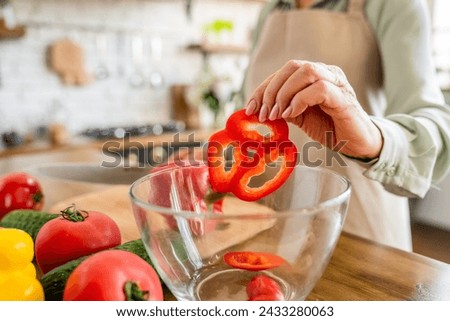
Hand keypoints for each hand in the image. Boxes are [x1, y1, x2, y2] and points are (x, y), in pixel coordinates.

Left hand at [245, 60, 382, 159]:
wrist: (357, 143)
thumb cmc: (329, 127)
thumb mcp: (299, 117)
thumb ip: (282, 108)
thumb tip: (257, 109)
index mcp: (313, 75)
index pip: (282, 72)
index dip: (262, 88)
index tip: (249, 108)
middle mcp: (326, 72)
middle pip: (292, 66)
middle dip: (271, 90)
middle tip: (263, 114)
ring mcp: (336, 82)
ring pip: (305, 72)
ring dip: (284, 93)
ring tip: (277, 115)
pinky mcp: (343, 97)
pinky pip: (319, 88)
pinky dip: (300, 100)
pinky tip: (292, 115)